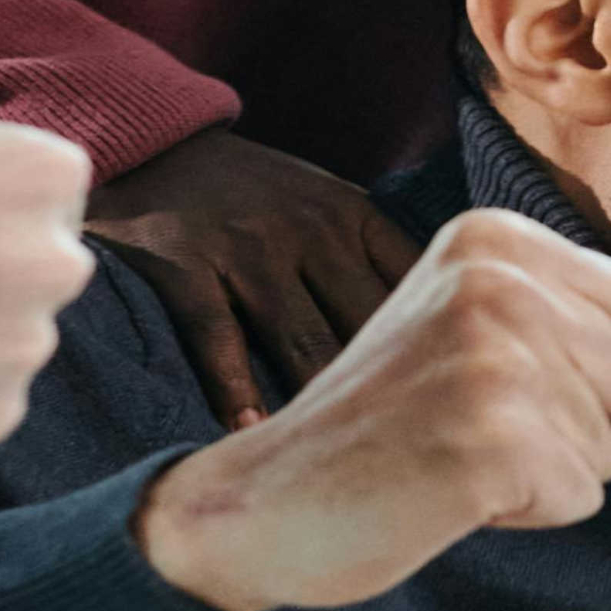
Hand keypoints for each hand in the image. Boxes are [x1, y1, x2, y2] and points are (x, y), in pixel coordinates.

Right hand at [85, 127, 423, 426]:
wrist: (156, 147)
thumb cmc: (255, 194)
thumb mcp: (327, 202)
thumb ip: (375, 258)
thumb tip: (436, 333)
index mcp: (353, 216)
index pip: (415, 284)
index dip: (439, 340)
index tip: (454, 394)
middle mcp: (310, 229)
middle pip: (365, 323)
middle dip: (391, 387)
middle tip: (411, 448)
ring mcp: (248, 247)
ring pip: (299, 337)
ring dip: (318, 402)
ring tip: (340, 463)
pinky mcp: (186, 263)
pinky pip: (217, 336)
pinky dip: (233, 389)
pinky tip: (249, 435)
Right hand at [129, 208, 610, 610]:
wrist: (266, 498)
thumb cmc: (389, 422)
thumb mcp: (491, 345)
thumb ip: (604, 350)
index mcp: (500, 237)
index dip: (606, 372)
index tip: (505, 380)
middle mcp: (502, 280)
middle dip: (573, 424)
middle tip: (465, 421)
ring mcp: (498, 357)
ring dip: (544, 471)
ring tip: (450, 450)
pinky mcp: (493, 439)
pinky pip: (580, 494)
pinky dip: (524, 510)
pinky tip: (447, 489)